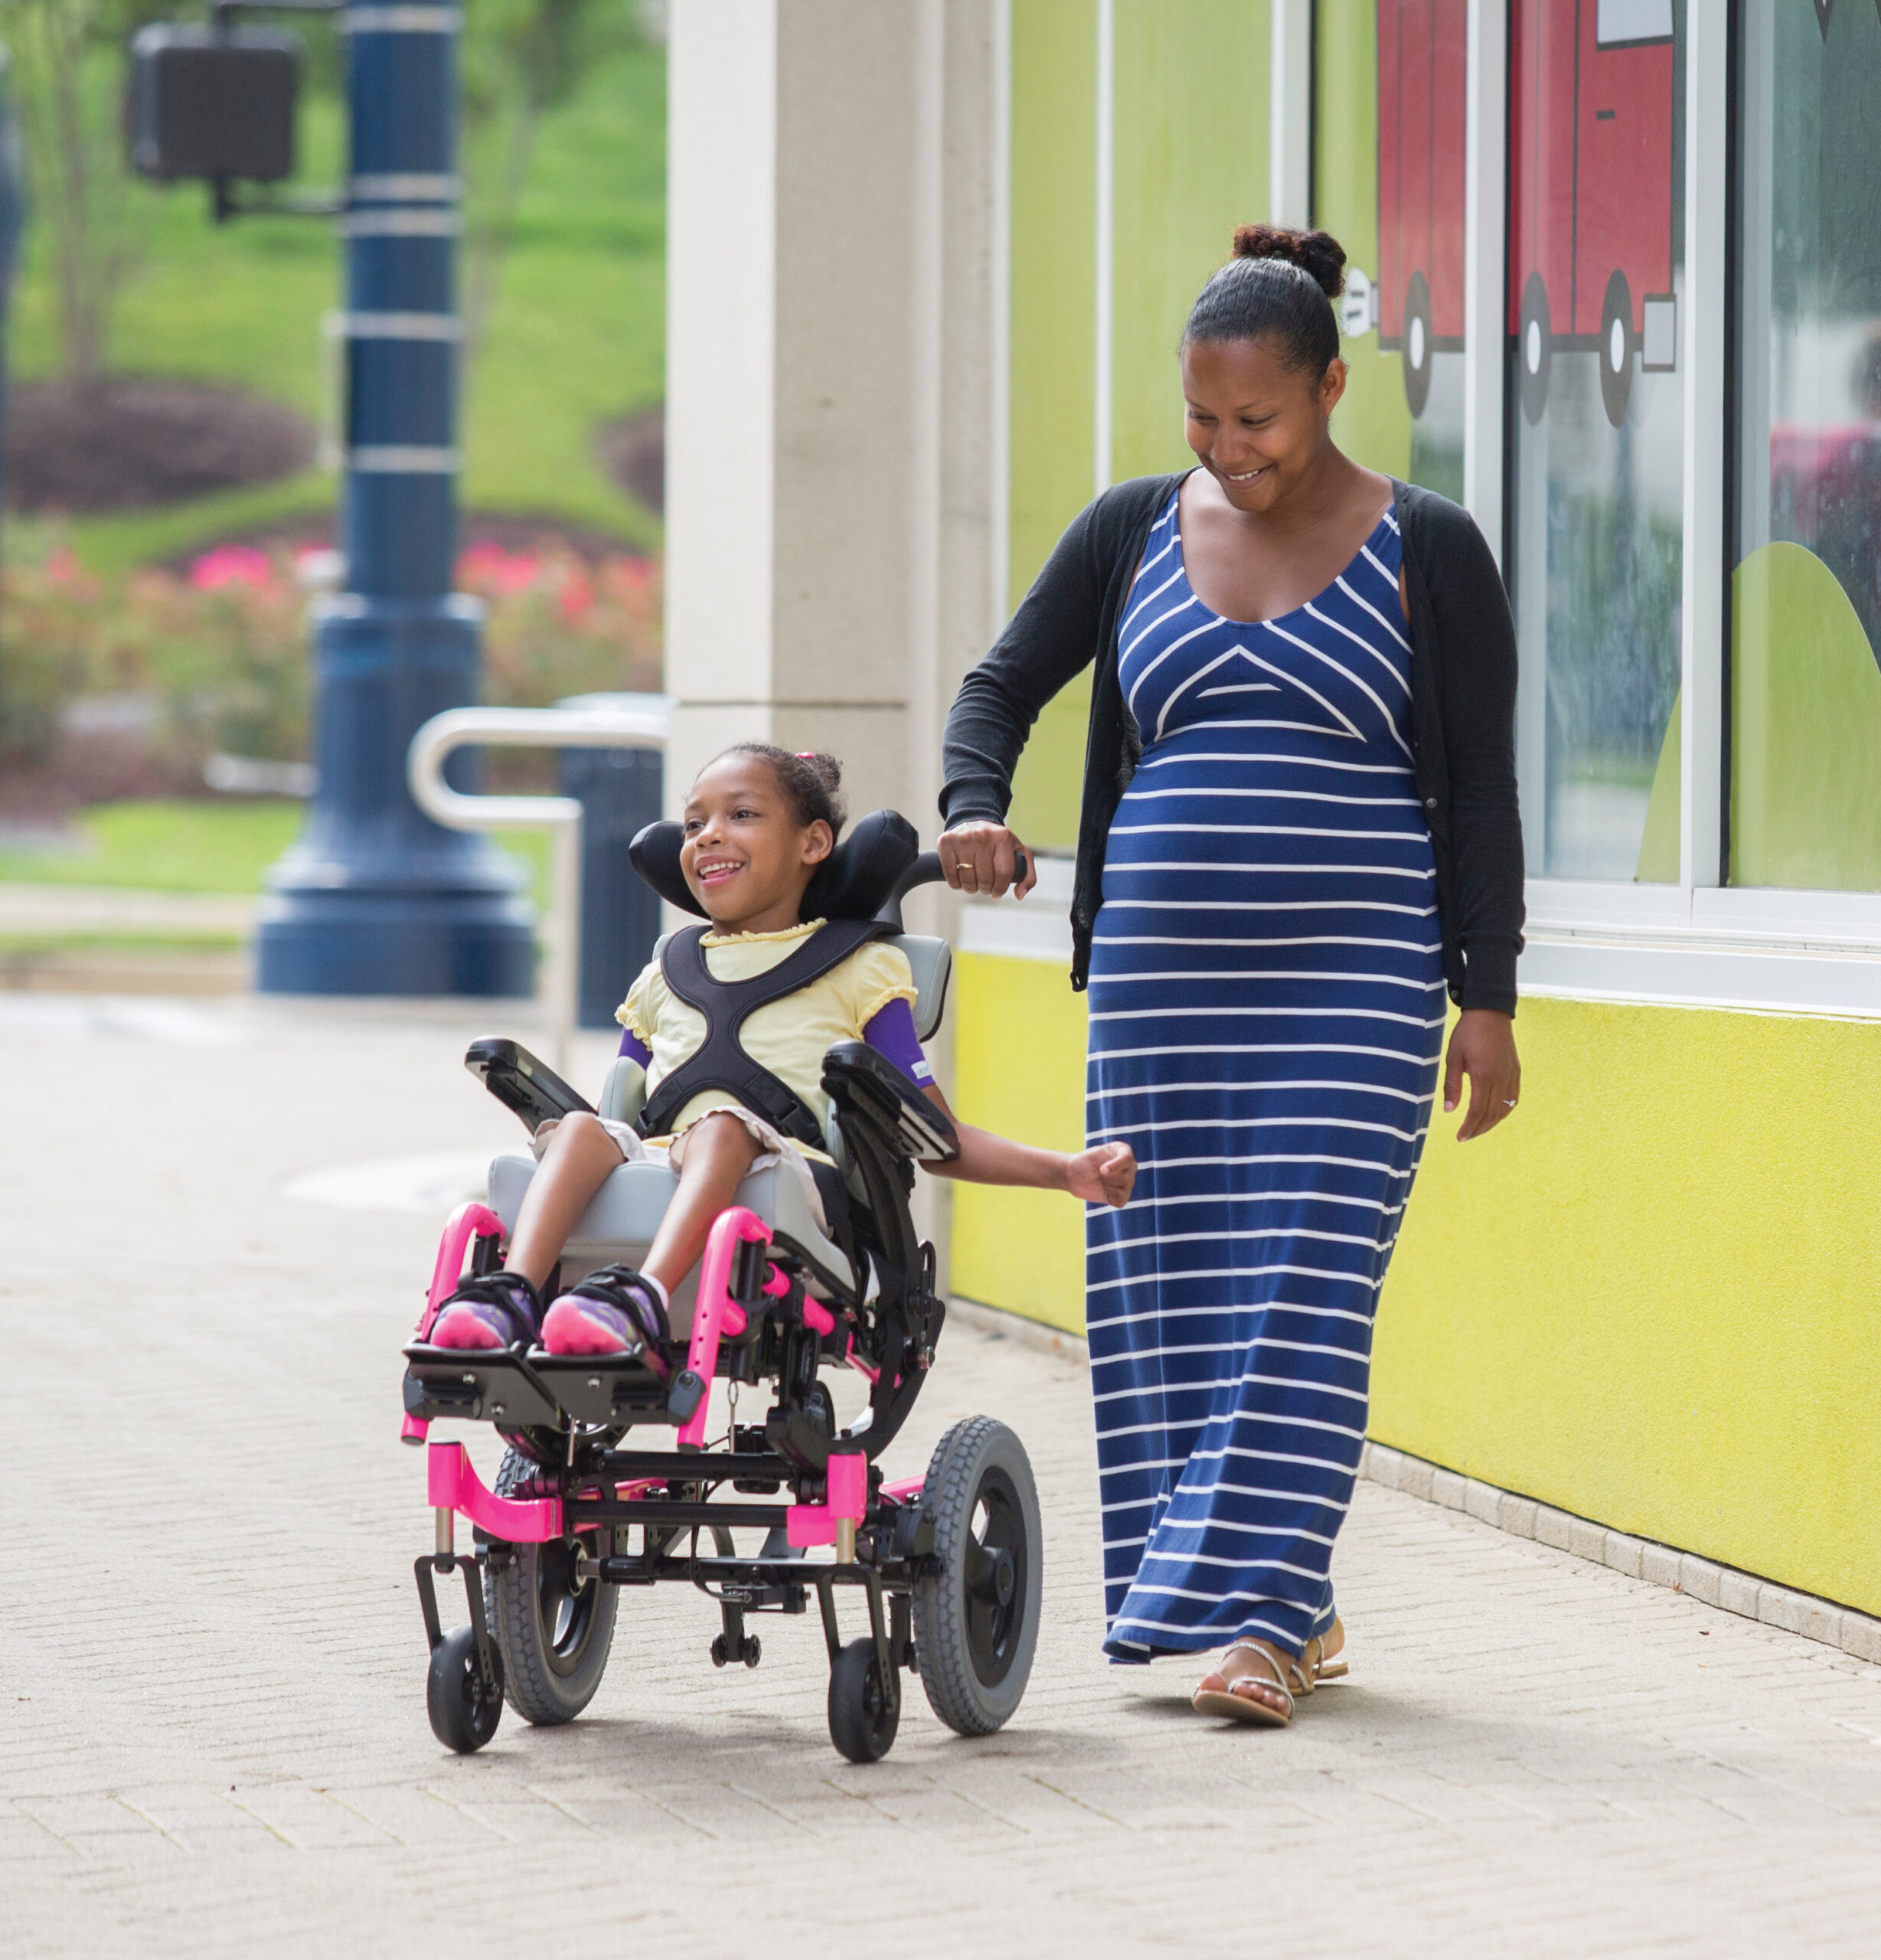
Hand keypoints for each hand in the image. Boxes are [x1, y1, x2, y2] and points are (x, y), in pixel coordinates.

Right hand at [937, 821, 1037, 899]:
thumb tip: (1019, 896)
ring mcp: (963, 838)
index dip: (1000, 889)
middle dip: (985, 890)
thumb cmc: (999, 843)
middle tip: (984, 888)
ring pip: (967, 879)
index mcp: (1003, 838)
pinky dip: (956, 884)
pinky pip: (950, 874)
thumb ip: (1028, 876)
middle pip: (985, 878)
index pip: (1003, 873)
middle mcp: (983, 835)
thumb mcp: (1019, 853)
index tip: (996, 893)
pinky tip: (961, 880)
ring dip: (970, 889)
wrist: (974, 821)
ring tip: (973, 884)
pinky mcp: (946, 841)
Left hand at [1065, 1140, 1135, 1207]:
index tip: (1101, 1170)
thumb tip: (1126, 1181)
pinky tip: (1104, 1191)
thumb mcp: (1096, 1155)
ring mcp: (1128, 1181)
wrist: (1074, 1177)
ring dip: (1108, 1186)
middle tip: (1099, 1173)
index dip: (1115, 1166)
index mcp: (1124, 1151)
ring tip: (1102, 1180)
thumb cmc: (1085, 1163)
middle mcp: (1130, 1166)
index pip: (1127, 1159)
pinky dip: (1109, 1198)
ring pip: (1125, 1189)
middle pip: (1127, 1177)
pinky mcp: (1122, 1195)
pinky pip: (1121, 1201)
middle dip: (1109, 1178)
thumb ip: (1112, 1162)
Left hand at [1444, 1009, 1520, 1140]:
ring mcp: (1511, 1075)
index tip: (1460, 1137)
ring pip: (1505, 1109)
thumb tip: (1449, 1111)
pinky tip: (1494, 1115)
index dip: (1469, 1127)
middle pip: (1492, 1115)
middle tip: (1466, 1137)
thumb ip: (1452, 1085)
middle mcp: (1501, 1079)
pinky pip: (1514, 1099)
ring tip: (1477, 1129)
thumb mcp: (1453, 1057)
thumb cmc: (1467, 1033)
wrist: (1490, 1012)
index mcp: (1483, 1076)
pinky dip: (1504, 1111)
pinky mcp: (1516, 1071)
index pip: (1477, 1112)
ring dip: (1491, 1123)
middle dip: (1478, 1129)